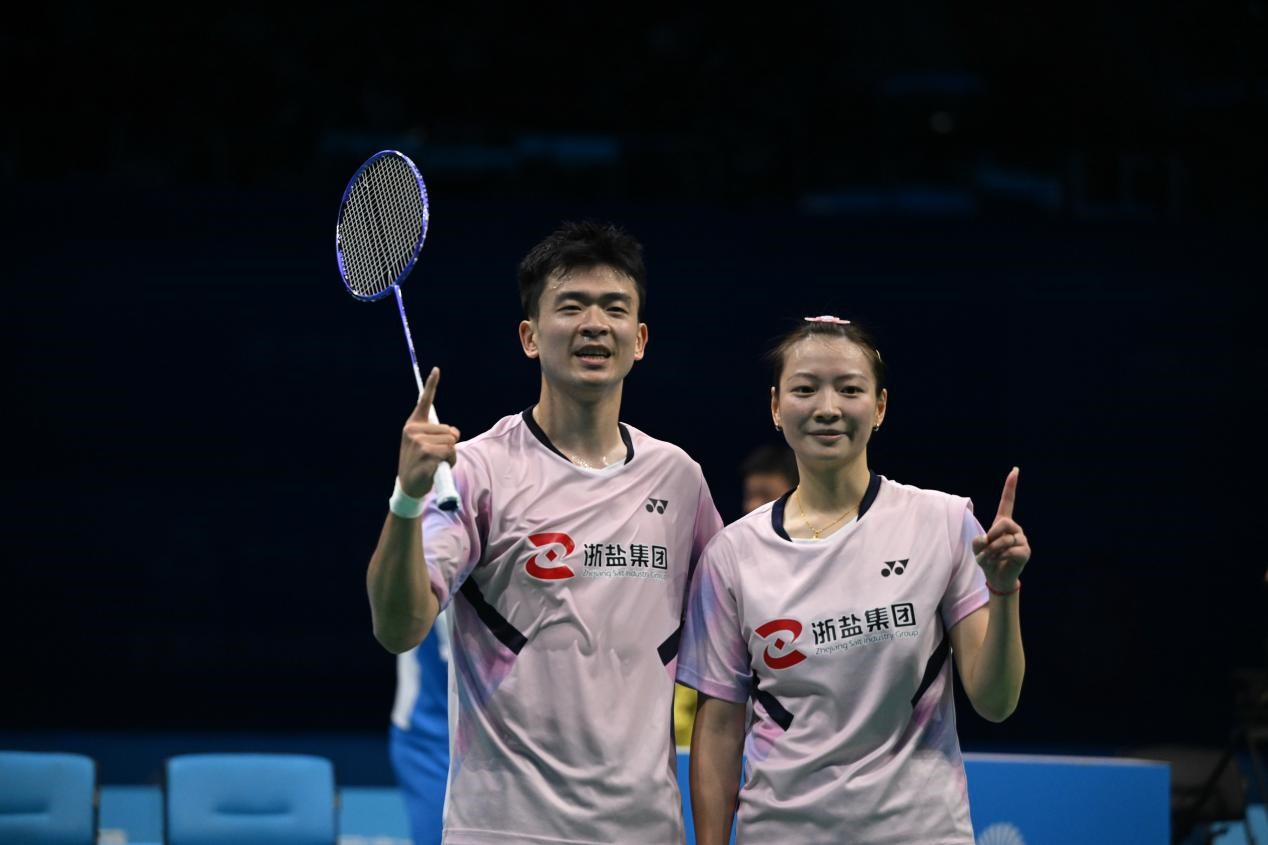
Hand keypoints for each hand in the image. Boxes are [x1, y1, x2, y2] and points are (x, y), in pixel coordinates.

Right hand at [398, 367, 459, 497]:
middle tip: (436, 457)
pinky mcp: (426, 453)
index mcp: (412, 425)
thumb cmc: (420, 465)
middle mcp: (413, 430)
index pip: (424, 402)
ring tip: (436, 463)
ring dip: (450, 455)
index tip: (437, 369)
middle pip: (450, 430)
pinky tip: (436, 468)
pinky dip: (450, 461)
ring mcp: (419, 441)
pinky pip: (450, 452)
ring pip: (452, 442)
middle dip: (450, 444)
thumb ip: (436, 435)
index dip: (431, 385)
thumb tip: (453, 433)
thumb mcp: (423, 446)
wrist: (409, 487)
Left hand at [971, 467, 1029, 592]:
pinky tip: (999, 562)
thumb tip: (987, 540)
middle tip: (986, 548)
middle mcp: (1015, 528)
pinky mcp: (1025, 552)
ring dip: (991, 552)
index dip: (1010, 486)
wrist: (996, 577)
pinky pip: (1010, 551)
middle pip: (1004, 523)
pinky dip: (999, 558)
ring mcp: (1022, 539)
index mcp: (1003, 522)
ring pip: (1004, 540)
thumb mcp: (977, 548)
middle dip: (991, 537)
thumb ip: (978, 541)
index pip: (1008, 501)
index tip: (1015, 470)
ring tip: (989, 559)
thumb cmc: (987, 559)